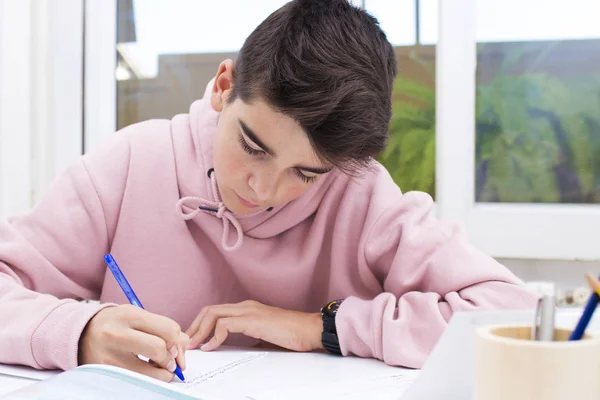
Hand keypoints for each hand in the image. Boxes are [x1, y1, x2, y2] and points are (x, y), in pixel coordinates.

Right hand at [78, 305, 189, 381]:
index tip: (175, 347)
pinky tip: (145, 372)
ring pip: (150, 372)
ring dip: (162, 373)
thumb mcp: (137, 316)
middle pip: (160, 349)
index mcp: (129, 315)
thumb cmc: (116, 324)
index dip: (177, 341)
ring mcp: (109, 356)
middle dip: (171, 358)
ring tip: (159, 368)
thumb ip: (162, 327)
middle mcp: (117, 334)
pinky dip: (148, 379)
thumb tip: (185, 343)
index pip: (168, 329)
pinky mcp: (106, 373)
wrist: (79, 334)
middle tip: (170, 361)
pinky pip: (138, 382)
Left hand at [185, 300, 323, 352]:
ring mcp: (248, 311)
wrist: (309, 330)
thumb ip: (252, 338)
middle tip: (187, 342)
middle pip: (209, 309)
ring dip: (199, 330)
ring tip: (194, 346)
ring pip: (213, 313)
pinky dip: (213, 336)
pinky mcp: (252, 320)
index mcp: (247, 308)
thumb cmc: (293, 334)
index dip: (201, 324)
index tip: (194, 339)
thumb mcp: (267, 336)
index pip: (216, 311)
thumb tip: (241, 349)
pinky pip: (224, 324)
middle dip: (194, 326)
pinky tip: (211, 347)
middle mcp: (245, 306)